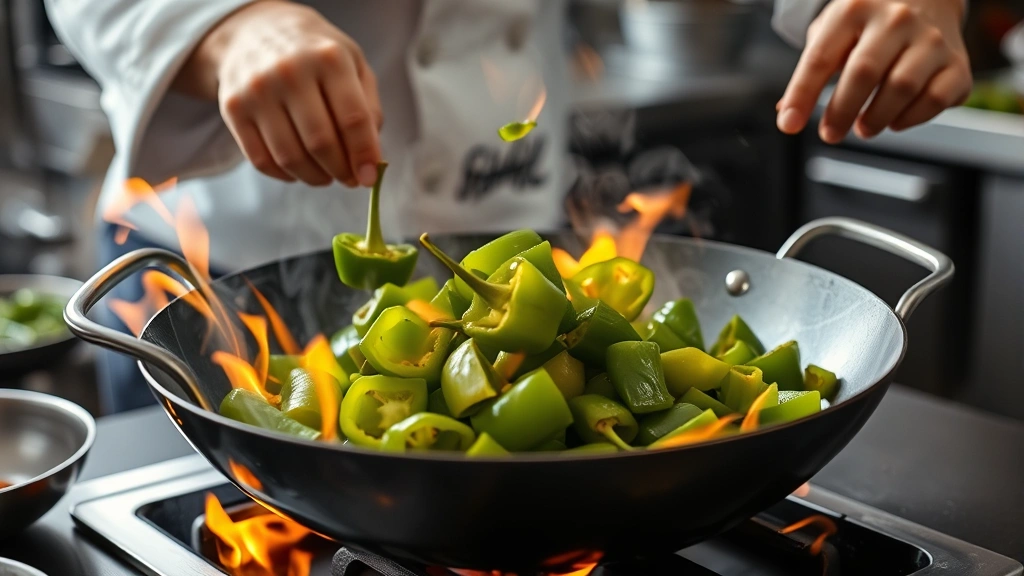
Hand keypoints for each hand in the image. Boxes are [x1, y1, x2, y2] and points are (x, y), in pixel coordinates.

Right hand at [174, 1, 382, 185]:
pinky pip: (261, 160)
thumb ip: (369, 110)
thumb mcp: (354, 66)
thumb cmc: (316, 55)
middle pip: (321, 142)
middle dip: (341, 171)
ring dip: (314, 177)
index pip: (353, 119)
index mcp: (328, 59)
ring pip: (290, 157)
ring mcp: (257, 90)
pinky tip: (298, 170)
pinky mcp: (233, 109)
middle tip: (349, 179)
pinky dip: (285, 175)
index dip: (364, 155)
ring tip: (326, 175)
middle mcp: (290, 72)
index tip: (370, 178)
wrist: (258, 30)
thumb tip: (371, 161)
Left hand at [776, 0, 971, 142]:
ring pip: (902, 88)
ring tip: (863, 127)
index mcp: (855, 8)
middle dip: (841, 111)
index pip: (821, 57)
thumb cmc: (869, 21)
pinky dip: (911, 119)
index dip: (802, 94)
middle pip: (863, 72)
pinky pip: (935, 99)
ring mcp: (931, 38)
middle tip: (830, 133)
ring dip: (876, 118)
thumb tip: (786, 113)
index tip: (789, 124)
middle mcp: (896, 19)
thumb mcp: (834, 30)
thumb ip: (811, 69)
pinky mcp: (957, 62)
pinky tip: (895, 119)